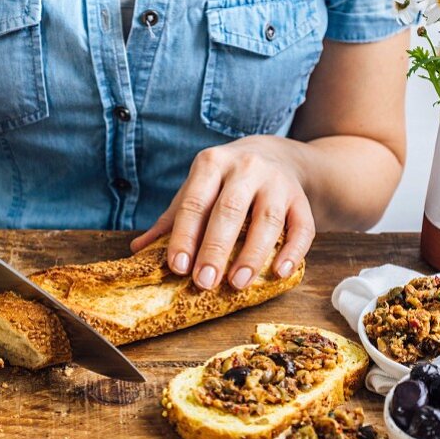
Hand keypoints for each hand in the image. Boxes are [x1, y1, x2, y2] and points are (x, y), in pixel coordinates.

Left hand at [131, 135, 314, 289]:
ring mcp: (277, 183)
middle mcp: (247, 168)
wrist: (277, 155)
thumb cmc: (227, 181)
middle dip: (216, 249)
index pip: (195, 202)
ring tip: (237, 283)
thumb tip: (137, 250)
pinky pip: (302, 227)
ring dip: (252, 255)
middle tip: (204, 282)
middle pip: (230, 211)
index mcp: (212, 164)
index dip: (185, 235)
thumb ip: (172, 219)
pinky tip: (278, 272)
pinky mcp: (301, 199)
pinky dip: (292, 252)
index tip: (178, 266)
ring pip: (267, 220)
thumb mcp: (198, 189)